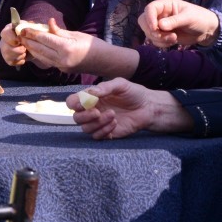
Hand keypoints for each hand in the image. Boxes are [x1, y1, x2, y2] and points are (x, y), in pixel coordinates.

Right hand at [0, 23, 29, 67]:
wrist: (33, 44)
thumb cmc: (29, 34)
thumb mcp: (30, 27)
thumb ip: (29, 25)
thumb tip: (30, 25)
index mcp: (7, 30)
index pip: (5, 34)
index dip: (13, 39)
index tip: (20, 41)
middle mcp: (3, 41)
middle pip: (7, 48)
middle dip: (19, 49)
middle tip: (25, 47)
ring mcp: (4, 51)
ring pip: (10, 56)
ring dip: (21, 55)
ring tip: (25, 51)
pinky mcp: (8, 60)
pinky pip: (14, 62)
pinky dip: (21, 60)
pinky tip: (23, 55)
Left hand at [19, 16, 92, 72]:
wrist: (104, 61)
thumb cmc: (93, 45)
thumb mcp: (77, 34)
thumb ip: (60, 31)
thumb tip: (48, 23)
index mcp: (66, 48)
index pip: (45, 39)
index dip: (33, 33)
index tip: (24, 28)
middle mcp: (62, 59)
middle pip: (40, 49)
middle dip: (29, 41)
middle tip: (20, 33)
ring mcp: (61, 66)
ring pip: (41, 57)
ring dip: (31, 49)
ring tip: (24, 41)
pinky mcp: (62, 70)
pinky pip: (47, 61)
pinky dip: (39, 54)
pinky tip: (35, 49)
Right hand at [68, 78, 188, 139]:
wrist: (148, 107)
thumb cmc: (134, 93)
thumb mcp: (120, 85)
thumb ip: (104, 88)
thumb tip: (90, 93)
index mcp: (92, 98)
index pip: (73, 102)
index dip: (74, 104)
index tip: (84, 103)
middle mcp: (93, 111)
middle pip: (76, 118)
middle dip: (85, 116)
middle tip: (98, 112)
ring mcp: (99, 123)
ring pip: (86, 129)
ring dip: (97, 123)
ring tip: (113, 115)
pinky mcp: (107, 133)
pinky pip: (97, 137)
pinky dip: (104, 131)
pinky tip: (115, 123)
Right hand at [140, 0, 219, 48]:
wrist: (206, 30)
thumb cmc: (199, 18)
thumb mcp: (188, 18)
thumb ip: (175, 21)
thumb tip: (160, 25)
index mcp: (166, 5)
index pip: (150, 8)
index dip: (149, 18)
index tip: (155, 28)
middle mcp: (160, 14)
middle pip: (143, 21)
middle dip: (152, 31)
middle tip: (163, 36)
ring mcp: (160, 25)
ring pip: (148, 33)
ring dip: (159, 38)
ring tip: (174, 39)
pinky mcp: (163, 35)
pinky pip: (155, 40)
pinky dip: (161, 43)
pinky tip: (173, 41)